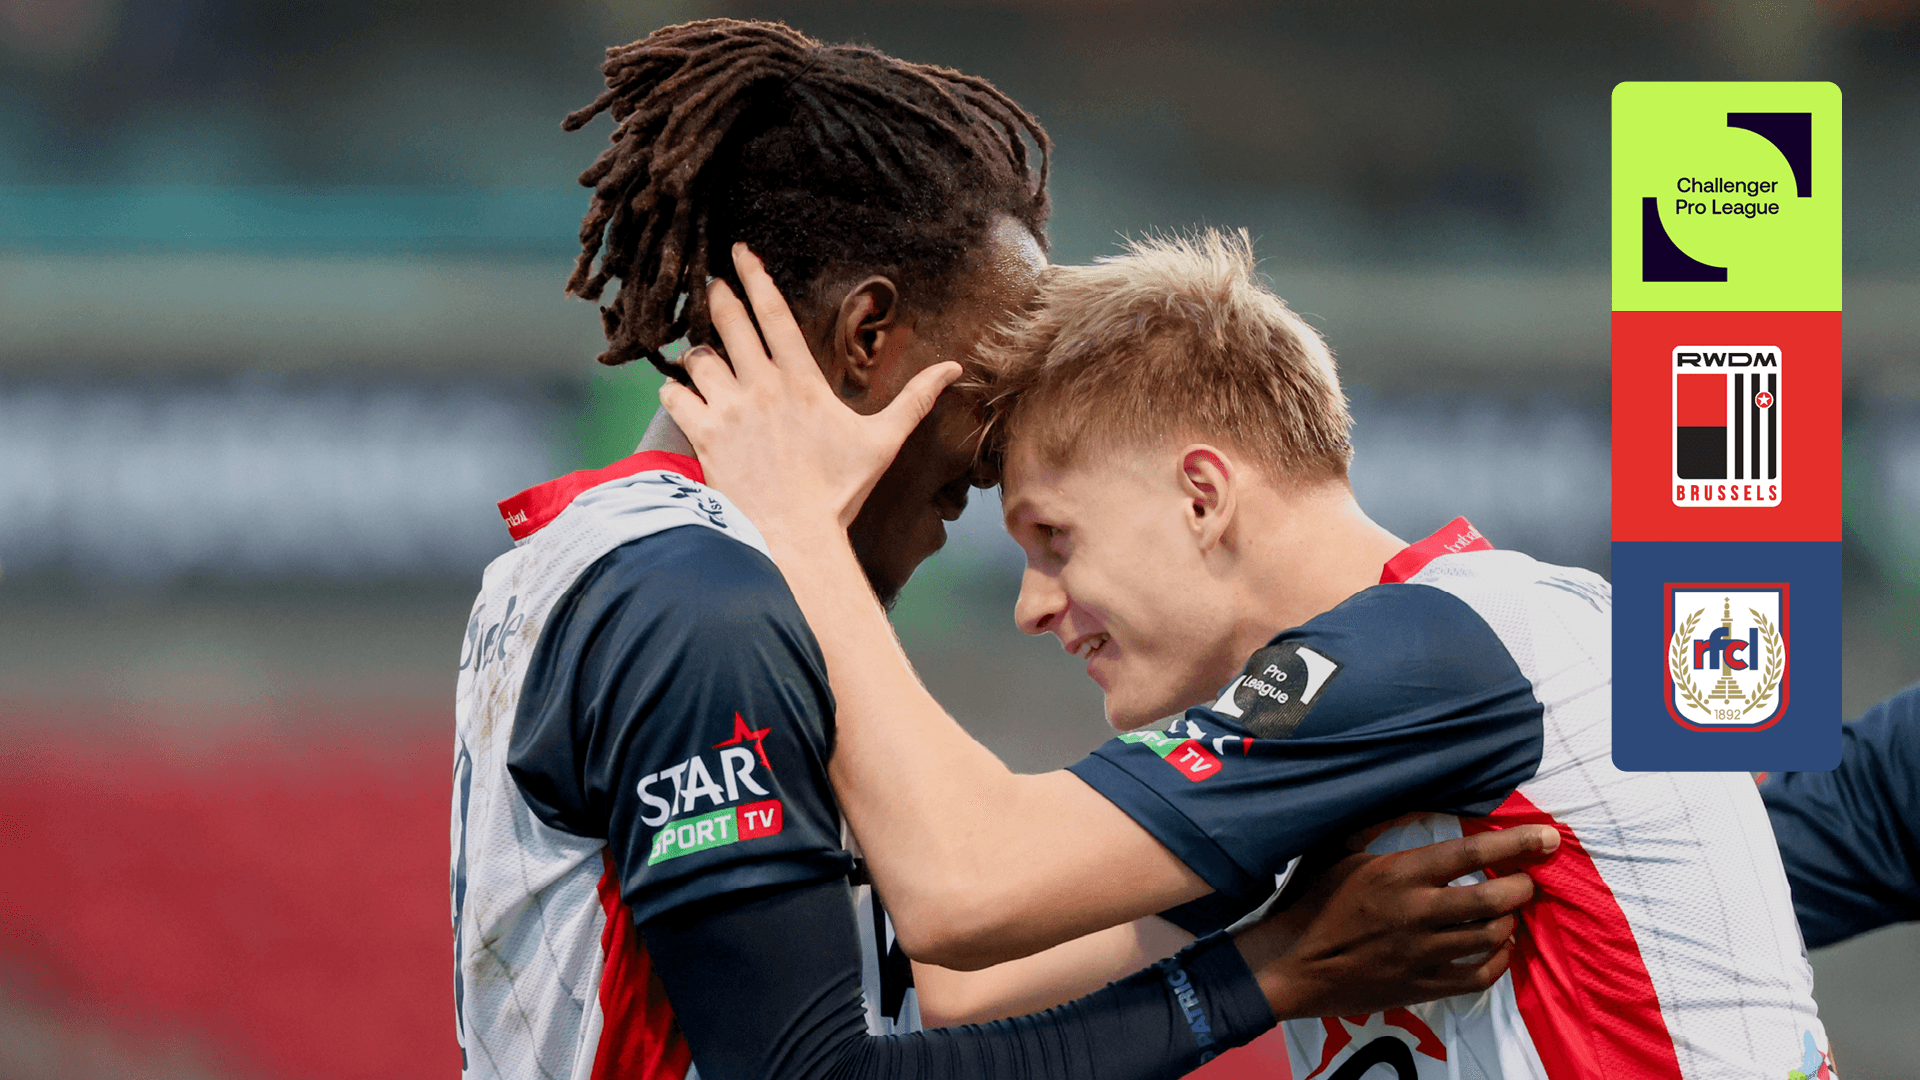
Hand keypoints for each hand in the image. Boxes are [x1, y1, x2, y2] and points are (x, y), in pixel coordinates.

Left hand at [659, 244, 963, 538]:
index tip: (739, 251)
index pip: (773, 312)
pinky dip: (674, 391)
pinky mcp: (704, 435)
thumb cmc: (839, 491)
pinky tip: (680, 393)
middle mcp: (761, 385)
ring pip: (698, 357)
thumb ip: (914, 400)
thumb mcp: (883, 441)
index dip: (754, 276)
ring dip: (698, 353)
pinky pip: (674, 395)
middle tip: (714, 285)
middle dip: (719, 297)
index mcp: (801, 380)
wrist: (795, 535)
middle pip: (729, 321)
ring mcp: (729, 409)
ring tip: (703, 357)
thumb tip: (953, 369)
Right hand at [1233, 824, 1559, 1019]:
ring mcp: (1422, 953)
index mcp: (1399, 873)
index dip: (1516, 843)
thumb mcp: (1336, 848)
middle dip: (1522, 887)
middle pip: (1492, 900)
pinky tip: (1497, 948)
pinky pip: (1478, 975)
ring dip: (1510, 922)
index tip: (1548, 837)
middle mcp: (1417, 911)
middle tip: (1527, 880)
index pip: (1471, 854)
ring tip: (1508, 911)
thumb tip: (1419, 797)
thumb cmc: (1311, 901)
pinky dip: (1499, 961)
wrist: (1291, 965)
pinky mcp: (1422, 986)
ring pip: (1491, 937)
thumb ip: (1379, 821)